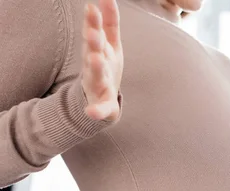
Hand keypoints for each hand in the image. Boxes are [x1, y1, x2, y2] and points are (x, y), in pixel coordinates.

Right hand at [81, 0, 122, 120]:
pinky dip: (96, 110)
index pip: (95, 34)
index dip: (93, 22)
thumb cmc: (105, 66)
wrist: (99, 99)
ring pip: (95, 76)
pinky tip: (93, 112)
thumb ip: (110, 21)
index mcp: (98, 51)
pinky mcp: (102, 104)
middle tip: (93, 34)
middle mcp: (94, 66)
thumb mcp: (110, 43)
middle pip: (93, 52)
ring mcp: (97, 85)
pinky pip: (100, 108)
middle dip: (93, 43)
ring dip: (95, 68)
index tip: (91, 8)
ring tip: (94, 60)